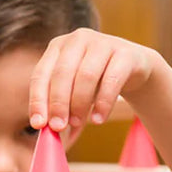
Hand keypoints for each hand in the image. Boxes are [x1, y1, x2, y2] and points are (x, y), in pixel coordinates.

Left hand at [28, 29, 158, 132]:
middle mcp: (78, 39)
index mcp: (58, 46)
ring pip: (86, 76)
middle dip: (58, 104)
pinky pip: (111, 80)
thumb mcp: (74, 89)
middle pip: (62, 73)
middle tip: (58, 127)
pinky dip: (103, 103)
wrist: (133, 67)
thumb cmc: (95, 80)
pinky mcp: (125, 53)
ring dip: (79, 104)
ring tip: (78, 124)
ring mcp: (102, 43)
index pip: (40, 74)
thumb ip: (60, 107)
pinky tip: (98, 119)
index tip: (38, 124)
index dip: (38, 100)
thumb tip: (48, 132)